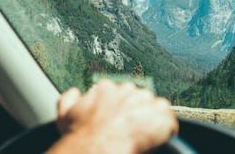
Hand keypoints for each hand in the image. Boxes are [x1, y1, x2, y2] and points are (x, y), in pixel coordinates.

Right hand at [49, 80, 177, 153]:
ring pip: (155, 107)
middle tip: (129, 129)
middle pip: (137, 97)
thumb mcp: (64, 114)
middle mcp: (127, 90)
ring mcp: (146, 101)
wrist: (97, 147)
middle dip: (135, 111)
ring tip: (142, 135)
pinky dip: (165, 130)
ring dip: (151, 119)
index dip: (118, 108)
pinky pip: (170, 121)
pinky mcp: (162, 116)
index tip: (116, 120)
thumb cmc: (80, 135)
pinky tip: (156, 140)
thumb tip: (75, 92)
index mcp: (106, 88)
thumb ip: (68, 98)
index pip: (117, 92)